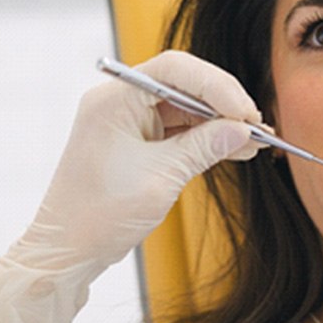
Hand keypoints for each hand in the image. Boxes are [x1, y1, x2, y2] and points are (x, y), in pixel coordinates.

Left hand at [0, 50, 263, 322]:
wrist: (68, 252)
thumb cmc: (98, 216)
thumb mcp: (161, 178)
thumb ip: (204, 147)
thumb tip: (243, 130)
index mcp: (115, 100)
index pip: (175, 70)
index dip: (216, 85)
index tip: (244, 112)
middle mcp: (121, 102)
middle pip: (184, 84)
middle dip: (223, 103)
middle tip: (255, 126)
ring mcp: (130, 120)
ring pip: (188, 107)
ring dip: (221, 122)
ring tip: (255, 140)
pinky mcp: (139, 140)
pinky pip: (181, 128)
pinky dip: (208, 138)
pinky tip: (237, 148)